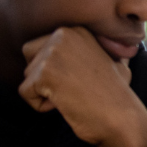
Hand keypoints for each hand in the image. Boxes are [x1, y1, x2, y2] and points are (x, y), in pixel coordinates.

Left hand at [19, 27, 146, 146]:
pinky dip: (41, 105)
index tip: (82, 79)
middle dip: (43, 75)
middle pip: (29, 55)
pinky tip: (66, 103)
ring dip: (45, 92)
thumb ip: (95, 50)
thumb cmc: (117, 94)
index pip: (42, 45)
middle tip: (73, 88)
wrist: (120, 116)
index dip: (57, 68)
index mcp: (77, 30)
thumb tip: (103, 47)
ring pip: (27, 76)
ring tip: (74, 95)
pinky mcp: (44, 73)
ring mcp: (53, 52)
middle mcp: (64, 34)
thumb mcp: (112, 60)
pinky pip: (25, 93)